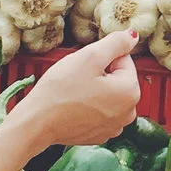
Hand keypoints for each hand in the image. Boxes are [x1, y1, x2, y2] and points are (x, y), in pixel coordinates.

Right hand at [4, 31, 140, 153]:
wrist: (37, 123)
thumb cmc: (61, 90)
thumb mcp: (89, 57)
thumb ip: (116, 43)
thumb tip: (133, 35)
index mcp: (131, 92)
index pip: (123, 60)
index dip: (101, 58)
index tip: (84, 66)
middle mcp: (128, 113)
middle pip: (117, 79)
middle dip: (100, 74)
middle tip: (77, 79)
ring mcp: (114, 126)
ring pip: (108, 95)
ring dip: (95, 90)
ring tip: (75, 93)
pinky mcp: (100, 135)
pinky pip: (99, 112)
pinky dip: (89, 107)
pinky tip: (74, 107)